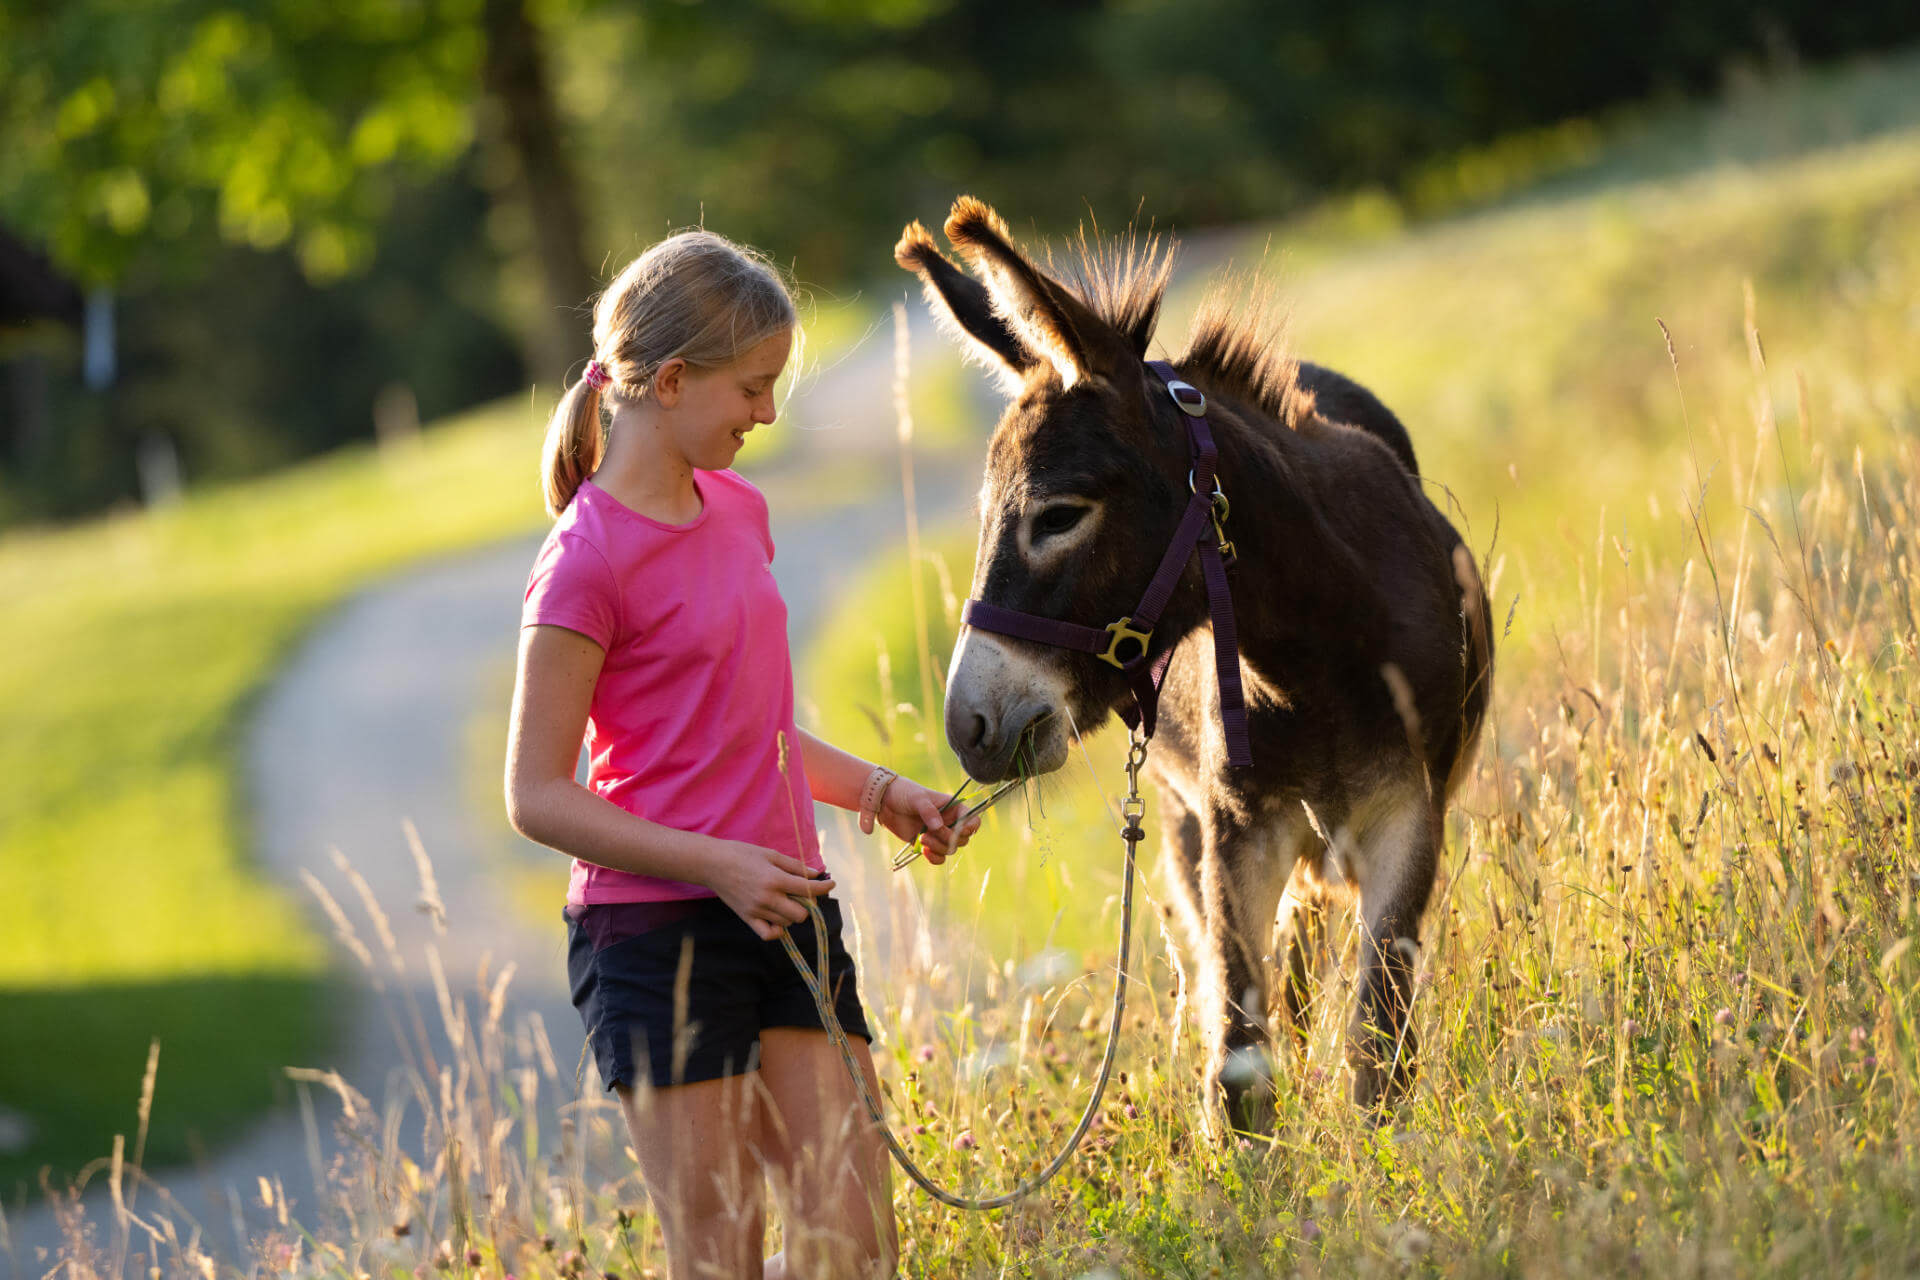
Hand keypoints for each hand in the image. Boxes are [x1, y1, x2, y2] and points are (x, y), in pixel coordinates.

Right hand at [705, 839, 833, 939]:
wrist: (712, 864)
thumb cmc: (742, 854)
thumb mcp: (771, 854)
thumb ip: (795, 866)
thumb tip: (816, 874)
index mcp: (775, 879)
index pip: (808, 890)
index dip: (825, 887)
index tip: (831, 884)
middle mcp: (768, 898)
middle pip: (801, 914)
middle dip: (806, 904)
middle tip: (801, 893)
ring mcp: (757, 910)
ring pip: (787, 923)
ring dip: (792, 914)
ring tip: (785, 901)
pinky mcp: (747, 918)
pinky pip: (768, 934)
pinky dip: (777, 930)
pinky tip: (777, 919)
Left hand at [877, 777, 981, 865]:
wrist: (885, 802)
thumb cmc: (905, 793)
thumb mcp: (917, 798)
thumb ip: (929, 811)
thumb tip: (938, 827)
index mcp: (953, 808)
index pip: (972, 820)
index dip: (970, 827)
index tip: (959, 830)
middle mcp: (949, 822)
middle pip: (962, 839)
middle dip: (947, 839)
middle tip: (929, 832)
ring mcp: (939, 835)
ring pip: (950, 849)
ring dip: (938, 848)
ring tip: (922, 839)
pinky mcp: (928, 844)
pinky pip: (939, 857)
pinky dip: (934, 857)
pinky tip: (923, 851)